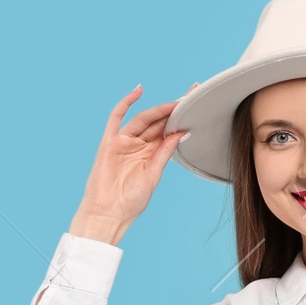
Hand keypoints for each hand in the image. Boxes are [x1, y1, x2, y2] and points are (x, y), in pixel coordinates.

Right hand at [69, 85, 195, 243]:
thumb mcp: (154, 174)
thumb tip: (183, 132)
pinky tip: (139, 90)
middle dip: (174, 109)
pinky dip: (126, 103)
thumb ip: (165, 152)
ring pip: (143, 119)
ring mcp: (124, 141)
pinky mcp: (109, 141)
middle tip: (192, 95)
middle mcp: (139, 145)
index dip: (181, 118)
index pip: (168, 130)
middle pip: (158, 122)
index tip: (197, 105)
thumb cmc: (131, 201)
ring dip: (160, 109)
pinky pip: (116, 117)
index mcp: (151, 154)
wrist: (108, 214)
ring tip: (178, 100)